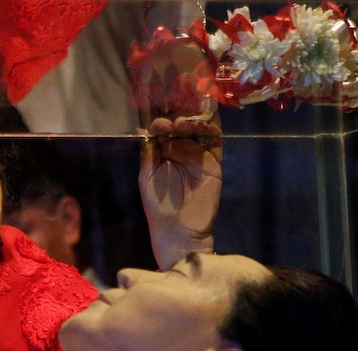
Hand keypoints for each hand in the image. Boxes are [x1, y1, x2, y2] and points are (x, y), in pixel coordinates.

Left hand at [139, 116, 222, 270]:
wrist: (179, 229)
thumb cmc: (158, 205)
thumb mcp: (147, 177)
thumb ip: (148, 153)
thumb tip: (141, 128)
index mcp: (162, 152)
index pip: (163, 129)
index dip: (162, 121)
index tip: (162, 122)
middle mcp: (180, 149)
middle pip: (182, 124)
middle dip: (181, 114)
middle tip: (179, 114)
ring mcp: (197, 154)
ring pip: (199, 130)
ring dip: (195, 120)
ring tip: (189, 120)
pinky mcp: (213, 162)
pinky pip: (215, 142)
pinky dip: (213, 129)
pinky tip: (210, 122)